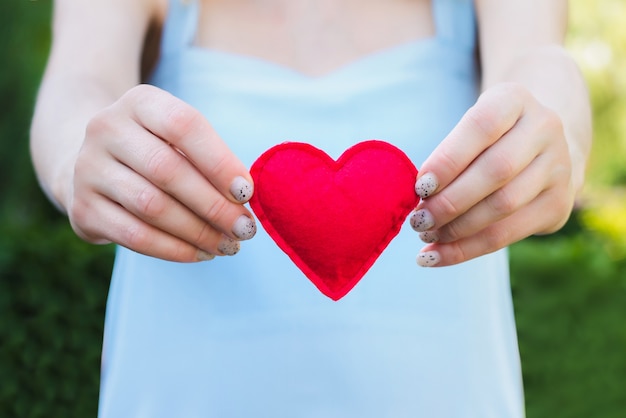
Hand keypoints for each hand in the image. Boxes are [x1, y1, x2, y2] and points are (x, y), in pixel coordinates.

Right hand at [68, 84, 255, 261]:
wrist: (94, 165)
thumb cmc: (157, 152)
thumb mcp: (180, 140)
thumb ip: (211, 161)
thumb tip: (244, 199)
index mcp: (140, 102)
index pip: (184, 125)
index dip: (220, 161)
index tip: (247, 193)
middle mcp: (106, 128)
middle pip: (168, 170)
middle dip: (214, 205)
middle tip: (244, 229)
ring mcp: (88, 168)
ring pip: (152, 206)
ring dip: (198, 232)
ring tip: (228, 245)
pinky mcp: (82, 208)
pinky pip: (135, 236)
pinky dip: (175, 249)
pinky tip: (201, 253)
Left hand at [410, 83, 574, 266]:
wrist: (538, 145)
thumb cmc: (485, 139)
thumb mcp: (468, 129)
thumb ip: (447, 155)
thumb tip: (417, 197)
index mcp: (515, 99)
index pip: (482, 126)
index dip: (449, 159)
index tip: (419, 186)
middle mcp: (545, 128)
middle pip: (496, 171)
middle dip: (450, 202)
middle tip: (418, 220)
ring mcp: (559, 167)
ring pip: (504, 206)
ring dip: (457, 229)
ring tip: (426, 236)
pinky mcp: (558, 204)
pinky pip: (508, 234)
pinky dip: (466, 249)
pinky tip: (437, 256)